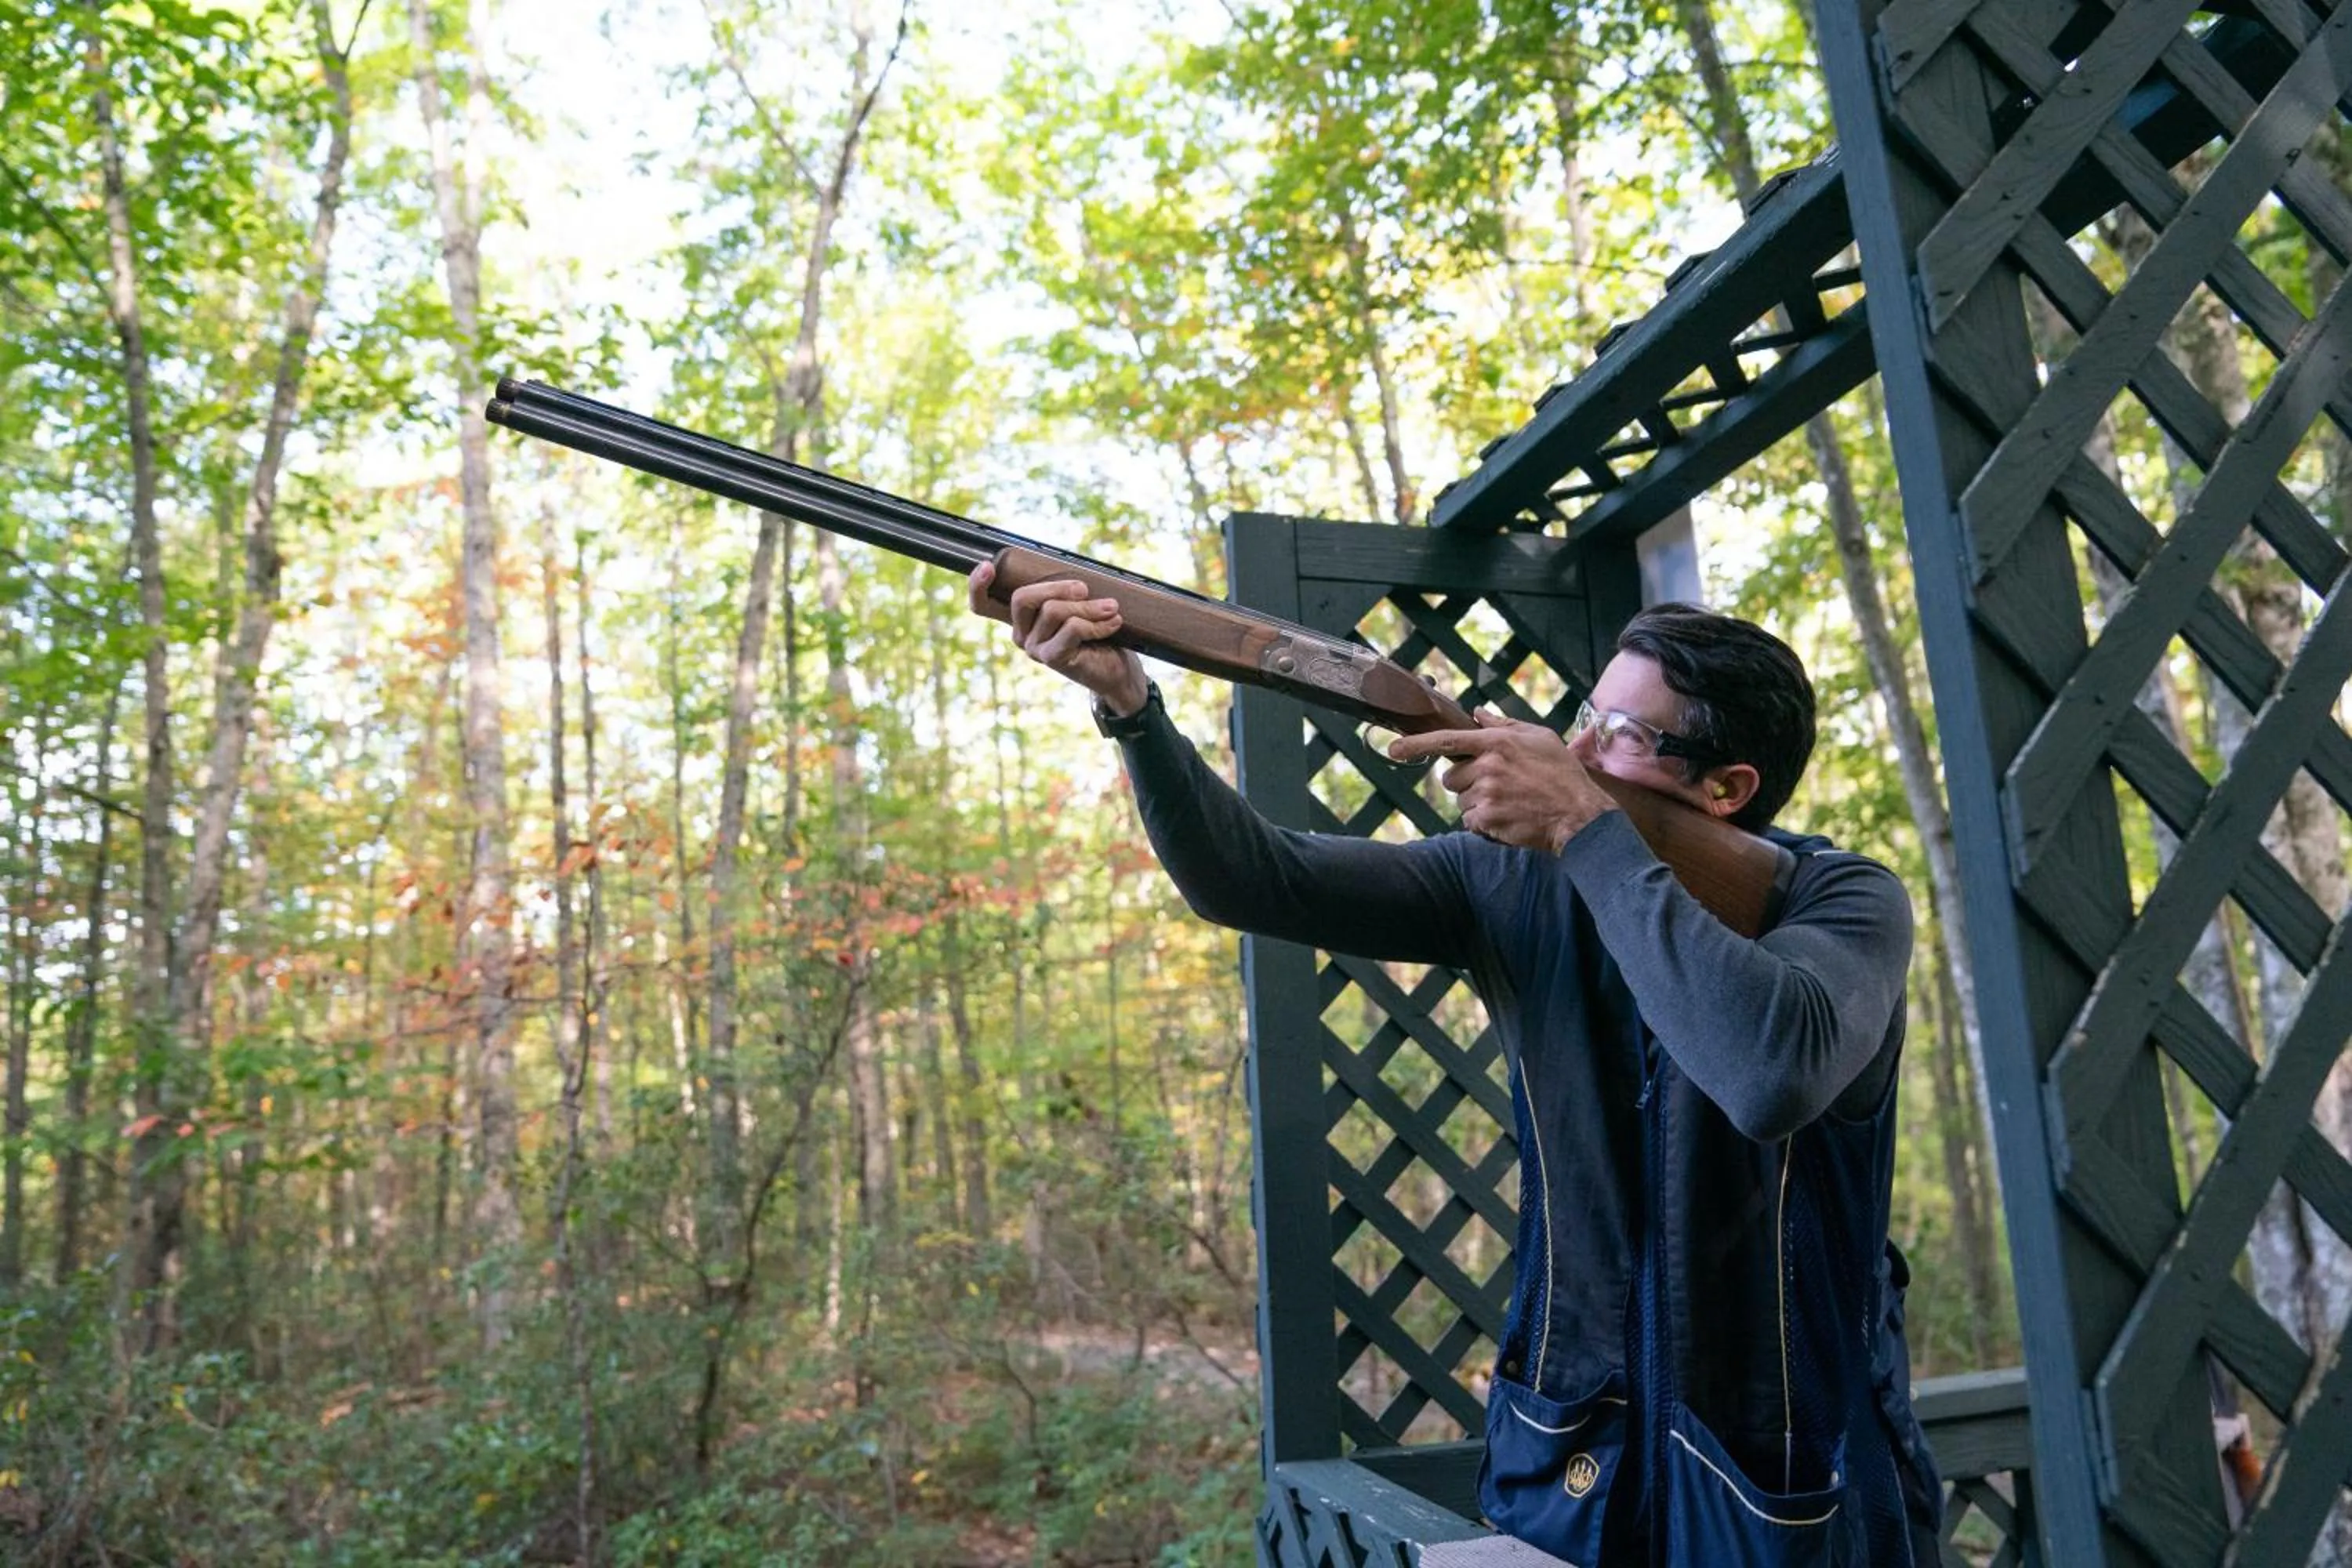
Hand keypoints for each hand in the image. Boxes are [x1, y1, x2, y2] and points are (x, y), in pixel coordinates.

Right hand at [969, 561, 1149, 715]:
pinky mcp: (1051, 658)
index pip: (984, 604)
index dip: (977, 585)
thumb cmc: (1097, 633)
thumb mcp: (1079, 606)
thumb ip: (1066, 591)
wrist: (1116, 670)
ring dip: (1088, 606)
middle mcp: (1020, 633)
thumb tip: (1075, 576)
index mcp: (1022, 618)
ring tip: (1110, 608)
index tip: (988, 566)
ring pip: (1053, 610)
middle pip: (1022, 597)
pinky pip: (1071, 628)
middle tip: (1084, 589)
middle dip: (1058, 587)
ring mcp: (1033, 647)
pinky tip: (1112, 623)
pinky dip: (1096, 623)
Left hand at [1385, 709, 1618, 853]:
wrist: (1579, 814)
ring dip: (1478, 805)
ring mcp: (1486, 794)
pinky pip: (1470, 822)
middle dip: (1467, 783)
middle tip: (1498, 786)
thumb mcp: (1539, 738)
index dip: (1415, 745)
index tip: (1392, 749)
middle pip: (1451, 777)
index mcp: (1497, 742)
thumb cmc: (1562, 773)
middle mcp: (1487, 766)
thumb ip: (1503, 725)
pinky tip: (1509, 818)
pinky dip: (1485, 824)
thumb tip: (1477, 713)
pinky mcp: (1488, 819)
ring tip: (1509, 802)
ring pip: (1461, 801)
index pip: (1446, 740)